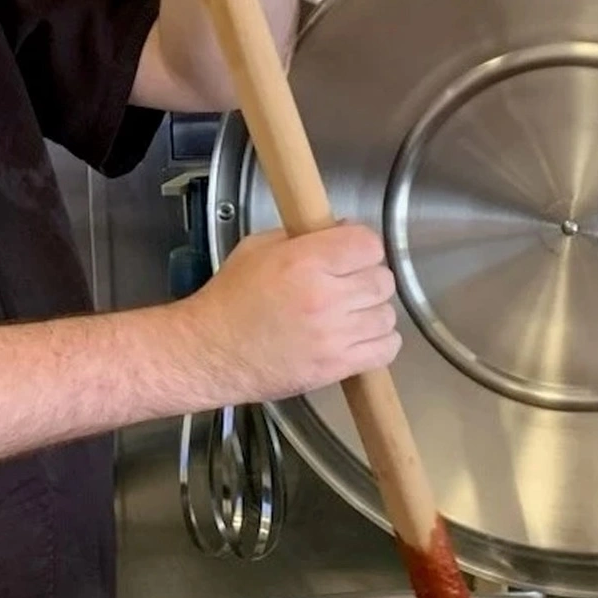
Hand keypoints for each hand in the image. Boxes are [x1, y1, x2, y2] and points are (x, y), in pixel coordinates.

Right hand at [184, 224, 401, 404]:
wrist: (210, 353)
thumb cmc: (229, 300)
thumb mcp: (258, 248)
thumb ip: (304, 236)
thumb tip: (342, 231)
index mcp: (304, 262)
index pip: (369, 244)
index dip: (363, 246)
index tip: (352, 252)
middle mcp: (324, 297)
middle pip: (383, 279)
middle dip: (367, 278)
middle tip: (346, 284)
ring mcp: (333, 335)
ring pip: (387, 314)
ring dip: (372, 312)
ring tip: (349, 313)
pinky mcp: (336, 367)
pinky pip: (386, 349)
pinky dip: (379, 342)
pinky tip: (358, 336)